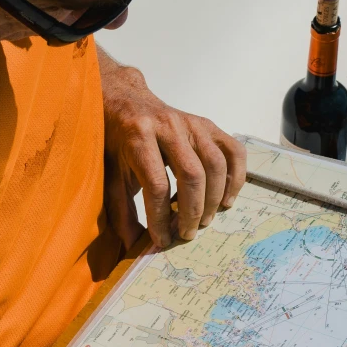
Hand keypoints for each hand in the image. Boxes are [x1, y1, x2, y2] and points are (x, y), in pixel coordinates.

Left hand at [99, 58, 246, 249]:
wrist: (125, 102)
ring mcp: (191, 123)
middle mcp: (168, 126)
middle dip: (192, 211)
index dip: (161, 218)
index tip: (162, 239)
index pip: (157, 185)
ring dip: (213, 199)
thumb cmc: (117, 143)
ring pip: (214, 164)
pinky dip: (236, 177)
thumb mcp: (111, 176)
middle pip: (191, 175)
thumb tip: (133, 245)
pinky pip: (233, 151)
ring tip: (205, 221)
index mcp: (139, 137)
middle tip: (187, 234)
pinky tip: (227, 199)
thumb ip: (122, 211)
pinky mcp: (207, 125)